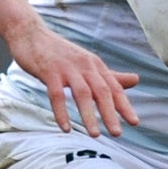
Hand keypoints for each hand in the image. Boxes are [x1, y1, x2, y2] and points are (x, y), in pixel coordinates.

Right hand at [8, 14, 138, 135]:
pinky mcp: (49, 71)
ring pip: (82, 94)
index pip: (114, 87)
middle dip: (111, 113)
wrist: (30, 33)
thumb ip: (110, 75)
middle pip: (102, 91)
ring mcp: (66, 68)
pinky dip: (62, 112)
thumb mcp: (88, 63)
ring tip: (95, 135)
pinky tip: (66, 128)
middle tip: (117, 134)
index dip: (124, 105)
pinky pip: (56, 95)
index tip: (134, 123)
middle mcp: (84, 66)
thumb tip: (137, 80)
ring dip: (89, 115)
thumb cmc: (60, 52)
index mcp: (95, 65)